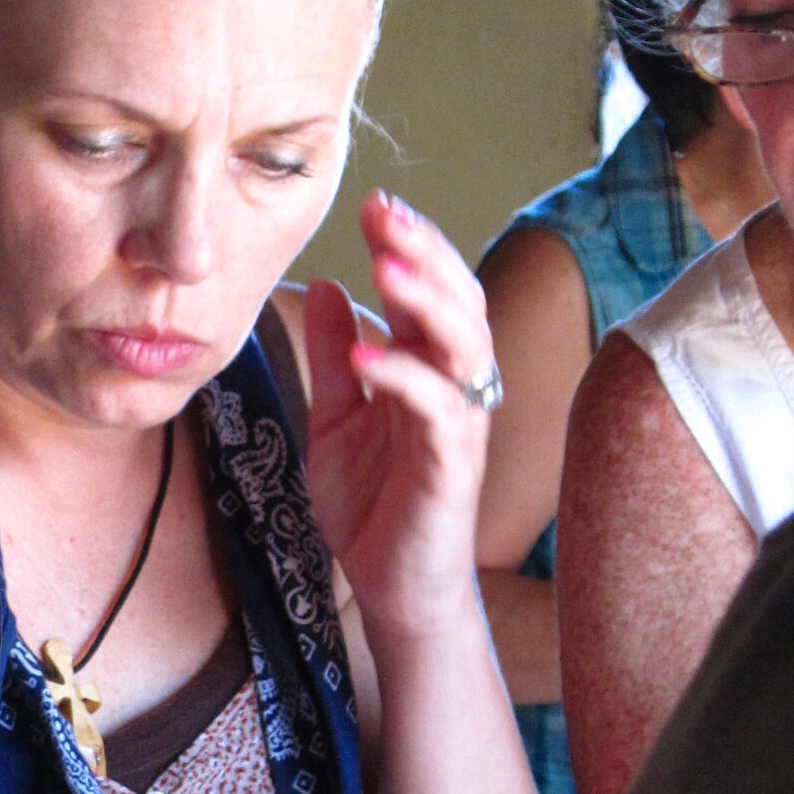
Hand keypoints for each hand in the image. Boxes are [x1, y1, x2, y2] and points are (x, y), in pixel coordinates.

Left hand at [304, 192, 495, 642]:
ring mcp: (459, 424)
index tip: (371, 204)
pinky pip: (437, 408)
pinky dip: (403, 375)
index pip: (432, 289)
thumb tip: (330, 288)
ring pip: (462, 343)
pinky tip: (367, 353)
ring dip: (425, 299)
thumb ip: (335, 357)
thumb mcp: (337, 418)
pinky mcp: (451, 466)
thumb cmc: (374, 506)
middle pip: (458, 300)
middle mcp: (456, 387)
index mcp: (430, 370)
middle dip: (423, 250)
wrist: (391, 589)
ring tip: (385, 262)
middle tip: (383, 211)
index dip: (408, 244)